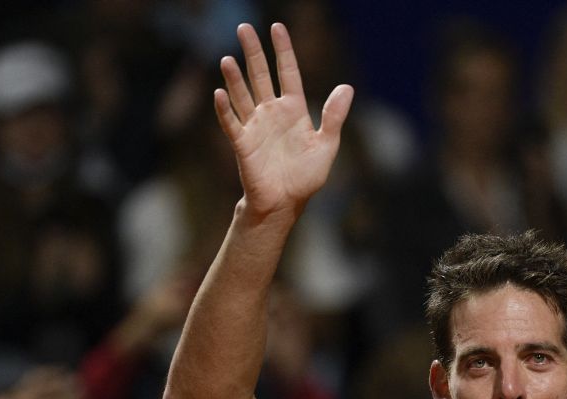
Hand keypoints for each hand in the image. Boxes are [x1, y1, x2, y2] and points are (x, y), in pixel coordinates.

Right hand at [215, 23, 353, 219]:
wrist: (286, 203)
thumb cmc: (306, 176)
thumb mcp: (327, 145)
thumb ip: (334, 117)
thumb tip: (347, 87)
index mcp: (293, 110)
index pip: (287, 73)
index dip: (283, 51)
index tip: (277, 27)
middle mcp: (271, 113)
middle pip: (260, 76)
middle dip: (253, 53)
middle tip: (244, 28)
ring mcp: (255, 126)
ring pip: (243, 95)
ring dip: (235, 78)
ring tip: (228, 58)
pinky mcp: (243, 143)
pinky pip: (232, 123)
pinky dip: (225, 109)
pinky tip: (219, 92)